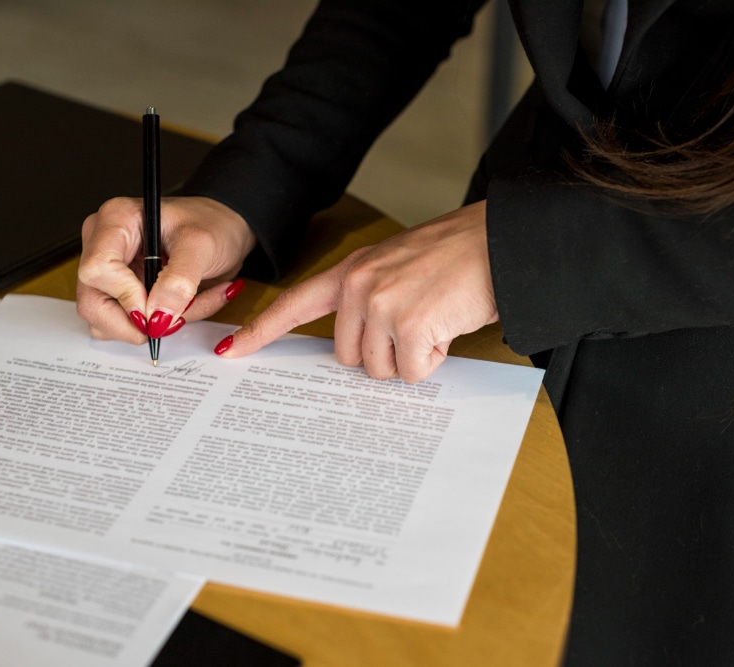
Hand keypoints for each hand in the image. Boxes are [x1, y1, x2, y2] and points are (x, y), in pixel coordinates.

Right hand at [77, 196, 255, 342]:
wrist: (225, 232)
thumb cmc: (212, 225)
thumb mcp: (202, 246)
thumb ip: (179, 281)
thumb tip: (157, 316)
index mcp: (115, 221)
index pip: (97, 270)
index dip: (126, 296)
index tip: (157, 307)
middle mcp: (102, 245)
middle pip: (92, 302)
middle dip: (133, 322)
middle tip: (169, 321)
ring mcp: (108, 271)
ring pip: (105, 322)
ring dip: (150, 326)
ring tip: (185, 305)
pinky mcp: (119, 292)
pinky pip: (124, 325)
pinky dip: (156, 326)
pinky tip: (180, 308)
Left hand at [218, 200, 497, 382]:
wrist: (503, 242)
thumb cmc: (458, 256)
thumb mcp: (398, 265)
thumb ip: (369, 296)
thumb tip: (360, 349)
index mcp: (353, 270)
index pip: (295, 303)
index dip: (262, 331)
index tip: (231, 350)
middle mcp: (359, 285)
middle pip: (349, 357)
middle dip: (384, 353)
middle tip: (418, 321)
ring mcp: (382, 304)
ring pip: (380, 370)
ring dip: (411, 357)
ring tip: (436, 319)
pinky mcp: (410, 324)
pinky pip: (411, 373)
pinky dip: (434, 360)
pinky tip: (448, 327)